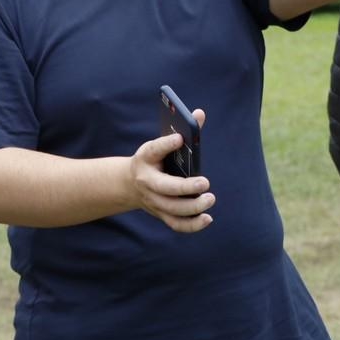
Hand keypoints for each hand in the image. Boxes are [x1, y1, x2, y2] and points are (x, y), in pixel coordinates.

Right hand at [129, 107, 212, 232]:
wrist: (129, 184)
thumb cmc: (152, 160)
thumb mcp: (159, 144)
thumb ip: (181, 131)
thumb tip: (200, 114)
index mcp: (145, 159)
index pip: (154, 150)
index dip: (166, 144)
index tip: (180, 138)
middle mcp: (148, 183)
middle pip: (165, 188)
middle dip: (185, 188)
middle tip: (205, 182)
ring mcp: (154, 201)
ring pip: (172, 210)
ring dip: (193, 208)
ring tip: (210, 199)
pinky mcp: (162, 214)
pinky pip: (177, 224)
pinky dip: (192, 225)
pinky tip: (207, 218)